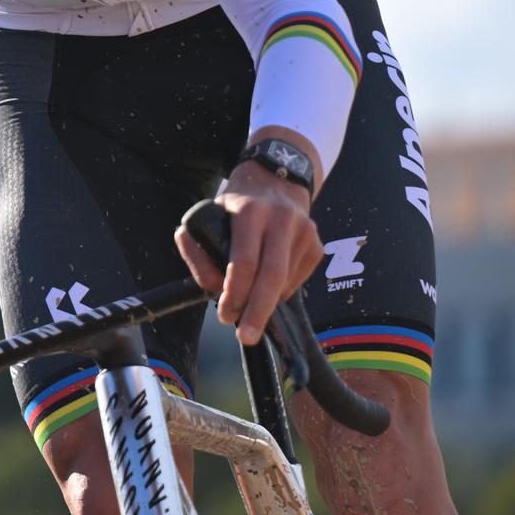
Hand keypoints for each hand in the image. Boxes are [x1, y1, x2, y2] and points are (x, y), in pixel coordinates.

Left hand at [175, 158, 321, 345]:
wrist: (277, 179)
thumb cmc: (236, 205)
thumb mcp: (207, 216)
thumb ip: (197, 250)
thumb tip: (211, 287)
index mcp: (251, 212)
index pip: (245, 261)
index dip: (235, 292)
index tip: (225, 314)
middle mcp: (282, 221)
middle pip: (272, 276)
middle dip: (257, 311)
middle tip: (246, 336)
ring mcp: (305, 233)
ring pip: (285, 282)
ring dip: (265, 303)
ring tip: (248, 309)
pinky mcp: (317, 246)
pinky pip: (296, 281)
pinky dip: (278, 292)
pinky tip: (266, 288)